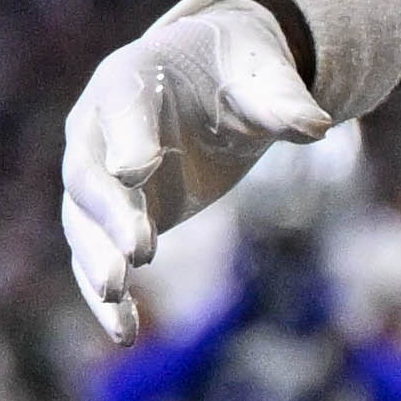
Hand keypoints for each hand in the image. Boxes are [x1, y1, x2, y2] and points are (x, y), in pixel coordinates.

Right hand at [57, 0, 345, 344]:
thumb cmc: (236, 68)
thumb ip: (282, 100)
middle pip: (89, 174)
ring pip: (82, 223)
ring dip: (96, 260)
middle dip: (110, 214)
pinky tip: (125, 332)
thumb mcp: (263, 73)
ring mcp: (99, 178)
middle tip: (138, 252)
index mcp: (130, 76)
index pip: (121, 107)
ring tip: (117, 295)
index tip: (137, 172)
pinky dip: (106, 297)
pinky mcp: (112, 220)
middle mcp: (97, 128)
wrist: (214, 81)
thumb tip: (318, 125)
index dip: (128, 138)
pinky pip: (95, 258)